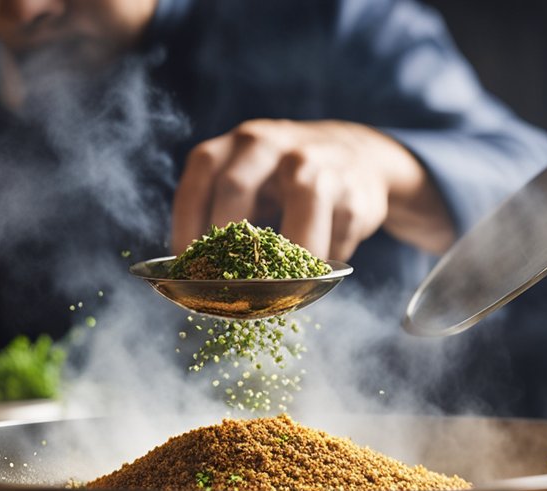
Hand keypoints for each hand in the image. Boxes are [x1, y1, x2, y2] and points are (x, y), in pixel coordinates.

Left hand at [171, 119, 453, 260]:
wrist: (360, 155)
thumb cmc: (290, 182)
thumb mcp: (255, 181)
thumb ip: (227, 214)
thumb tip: (199, 278)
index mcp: (237, 145)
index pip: (199, 179)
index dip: (185, 227)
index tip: (188, 270)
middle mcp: (271, 144)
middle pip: (235, 186)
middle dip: (225, 241)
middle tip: (227, 283)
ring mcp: (316, 161)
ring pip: (301, 202)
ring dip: (289, 255)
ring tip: (281, 288)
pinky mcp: (354, 191)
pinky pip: (336, 232)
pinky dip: (326, 259)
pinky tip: (319, 267)